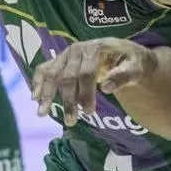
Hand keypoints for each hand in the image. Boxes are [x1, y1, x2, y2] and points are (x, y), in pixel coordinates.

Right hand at [31, 38, 154, 125]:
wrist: (123, 52)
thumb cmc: (131, 62)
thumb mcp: (135, 68)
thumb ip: (123, 76)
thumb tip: (106, 88)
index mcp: (96, 48)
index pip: (87, 73)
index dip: (86, 94)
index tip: (89, 112)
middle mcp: (78, 49)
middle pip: (68, 77)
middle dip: (68, 100)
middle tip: (70, 121)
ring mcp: (66, 54)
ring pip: (53, 74)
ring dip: (46, 94)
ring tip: (42, 113)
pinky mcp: (60, 59)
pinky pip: (45, 69)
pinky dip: (38, 81)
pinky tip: (34, 97)